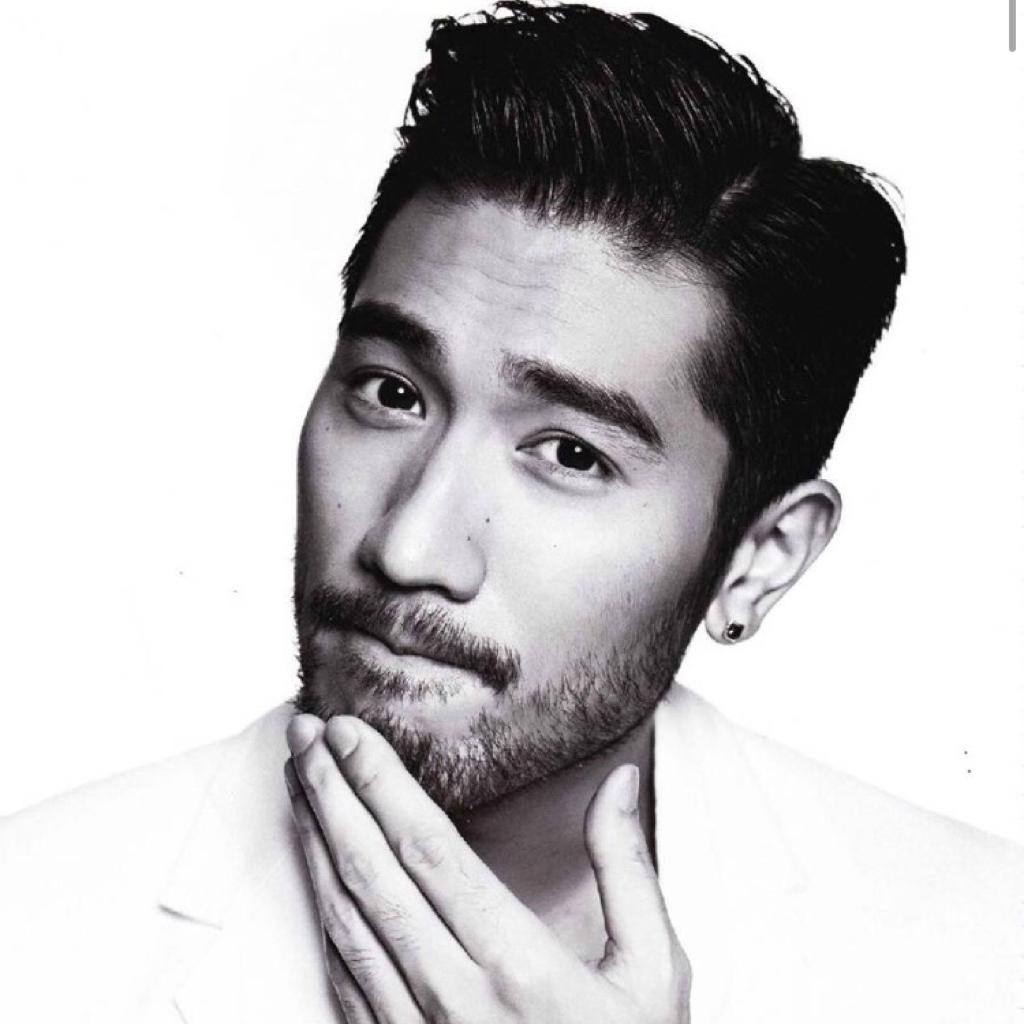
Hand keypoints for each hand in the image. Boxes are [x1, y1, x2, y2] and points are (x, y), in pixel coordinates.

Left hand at [284, 713, 690, 1023]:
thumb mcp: (652, 974)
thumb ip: (627, 872)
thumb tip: (618, 783)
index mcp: (516, 967)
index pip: (427, 848)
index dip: (380, 781)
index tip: (350, 732)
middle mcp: (452, 999)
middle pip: (369, 873)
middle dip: (329, 793)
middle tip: (305, 735)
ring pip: (342, 919)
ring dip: (314, 843)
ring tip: (298, 783)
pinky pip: (343, 975)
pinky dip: (321, 910)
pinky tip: (316, 871)